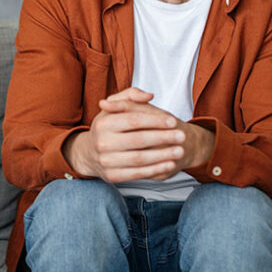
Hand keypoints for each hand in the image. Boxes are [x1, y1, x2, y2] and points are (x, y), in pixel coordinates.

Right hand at [97, 96, 214, 175]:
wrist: (90, 154)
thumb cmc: (109, 128)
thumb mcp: (115, 108)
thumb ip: (131, 95)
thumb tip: (148, 95)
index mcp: (103, 123)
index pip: (133, 120)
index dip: (155, 121)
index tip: (173, 121)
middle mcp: (102, 142)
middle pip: (138, 139)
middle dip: (163, 138)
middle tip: (181, 136)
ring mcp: (105, 161)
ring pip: (139, 158)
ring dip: (162, 155)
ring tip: (179, 151)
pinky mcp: (112, 176)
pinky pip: (137, 174)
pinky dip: (155, 169)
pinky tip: (169, 164)